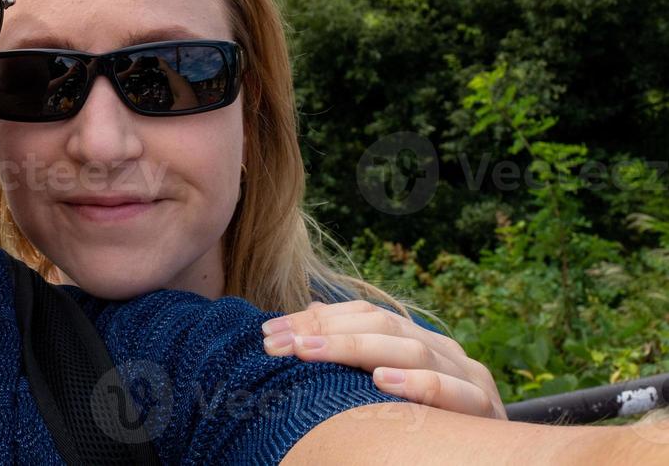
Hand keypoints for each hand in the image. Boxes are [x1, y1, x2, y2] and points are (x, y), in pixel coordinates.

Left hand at [262, 299, 506, 419]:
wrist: (497, 462)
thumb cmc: (430, 431)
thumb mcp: (387, 393)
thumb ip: (354, 358)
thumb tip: (306, 317)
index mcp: (420, 341)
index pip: (363, 314)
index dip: (314, 318)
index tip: (268, 332)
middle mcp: (444, 351)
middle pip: (381, 325)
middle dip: (323, 331)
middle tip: (277, 343)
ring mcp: (468, 377)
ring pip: (411, 348)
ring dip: (354, 349)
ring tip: (309, 352)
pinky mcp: (485, 409)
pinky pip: (452, 390)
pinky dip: (417, 383)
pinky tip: (381, 382)